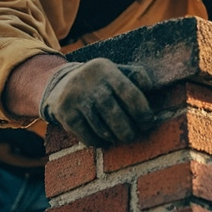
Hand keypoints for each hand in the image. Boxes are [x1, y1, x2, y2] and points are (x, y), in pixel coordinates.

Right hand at [39, 58, 155, 146]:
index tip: (148, 121)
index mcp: (106, 69)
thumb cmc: (101, 82)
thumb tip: (151, 88)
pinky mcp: (65, 113)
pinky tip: (105, 141)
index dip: (142, 111)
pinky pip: (87, 136)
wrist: (60, 85)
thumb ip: (136, 76)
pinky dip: (99, 142)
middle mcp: (88, 82)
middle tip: (133, 135)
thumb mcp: (117, 71)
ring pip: (101, 128)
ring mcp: (74, 98)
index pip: (129, 93)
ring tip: (120, 138)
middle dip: (128, 129)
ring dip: (114, 137)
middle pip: (115, 114)